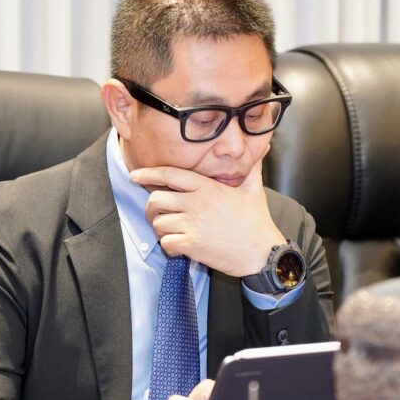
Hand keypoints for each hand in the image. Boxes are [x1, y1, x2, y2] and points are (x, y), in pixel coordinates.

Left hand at [130, 161, 285, 275]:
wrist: (262, 252)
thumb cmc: (257, 221)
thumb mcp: (254, 189)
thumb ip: (252, 168)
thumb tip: (264, 147)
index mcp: (207, 187)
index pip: (170, 174)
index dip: (148, 174)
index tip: (135, 176)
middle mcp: (196, 203)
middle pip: (156, 198)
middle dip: (150, 207)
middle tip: (155, 214)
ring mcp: (192, 224)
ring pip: (157, 222)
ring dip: (159, 229)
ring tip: (170, 233)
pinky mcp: (192, 244)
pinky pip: (165, 243)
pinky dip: (167, 247)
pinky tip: (177, 248)